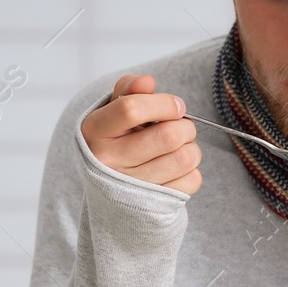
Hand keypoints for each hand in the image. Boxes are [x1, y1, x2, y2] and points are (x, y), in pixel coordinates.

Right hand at [81, 74, 202, 194]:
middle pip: (168, 135)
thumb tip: (147, 81)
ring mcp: (131, 186)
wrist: (109, 188)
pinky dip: (192, 170)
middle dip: (185, 126)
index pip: (132, 109)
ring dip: (191, 148)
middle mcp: (108, 160)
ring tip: (179, 147)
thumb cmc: (116, 140)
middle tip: (181, 127)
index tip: (176, 106)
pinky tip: (176, 168)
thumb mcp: (113, 111)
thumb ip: (129, 90)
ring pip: (185, 158)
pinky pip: (192, 180)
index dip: (164, 103)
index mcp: (96, 130)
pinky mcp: (154, 204)